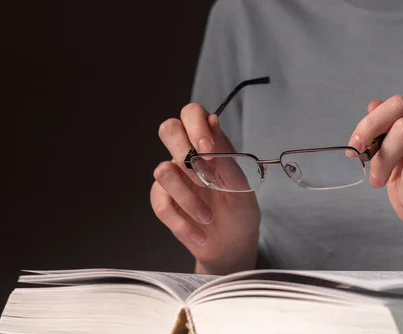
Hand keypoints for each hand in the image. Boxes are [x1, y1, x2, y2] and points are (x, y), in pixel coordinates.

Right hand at [150, 103, 259, 274]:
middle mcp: (189, 155)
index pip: (192, 114)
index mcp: (210, 144)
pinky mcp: (164, 201)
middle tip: (202, 177)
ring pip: (162, 171)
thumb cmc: (241, 212)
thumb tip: (213, 122)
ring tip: (208, 217)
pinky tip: (200, 234)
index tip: (208, 149)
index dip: (196, 125)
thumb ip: (225, 156)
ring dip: (188, 198)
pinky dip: (182, 223)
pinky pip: (161, 204)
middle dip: (182, 150)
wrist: (233, 246)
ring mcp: (174, 178)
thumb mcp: (241, 185)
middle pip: (168, 129)